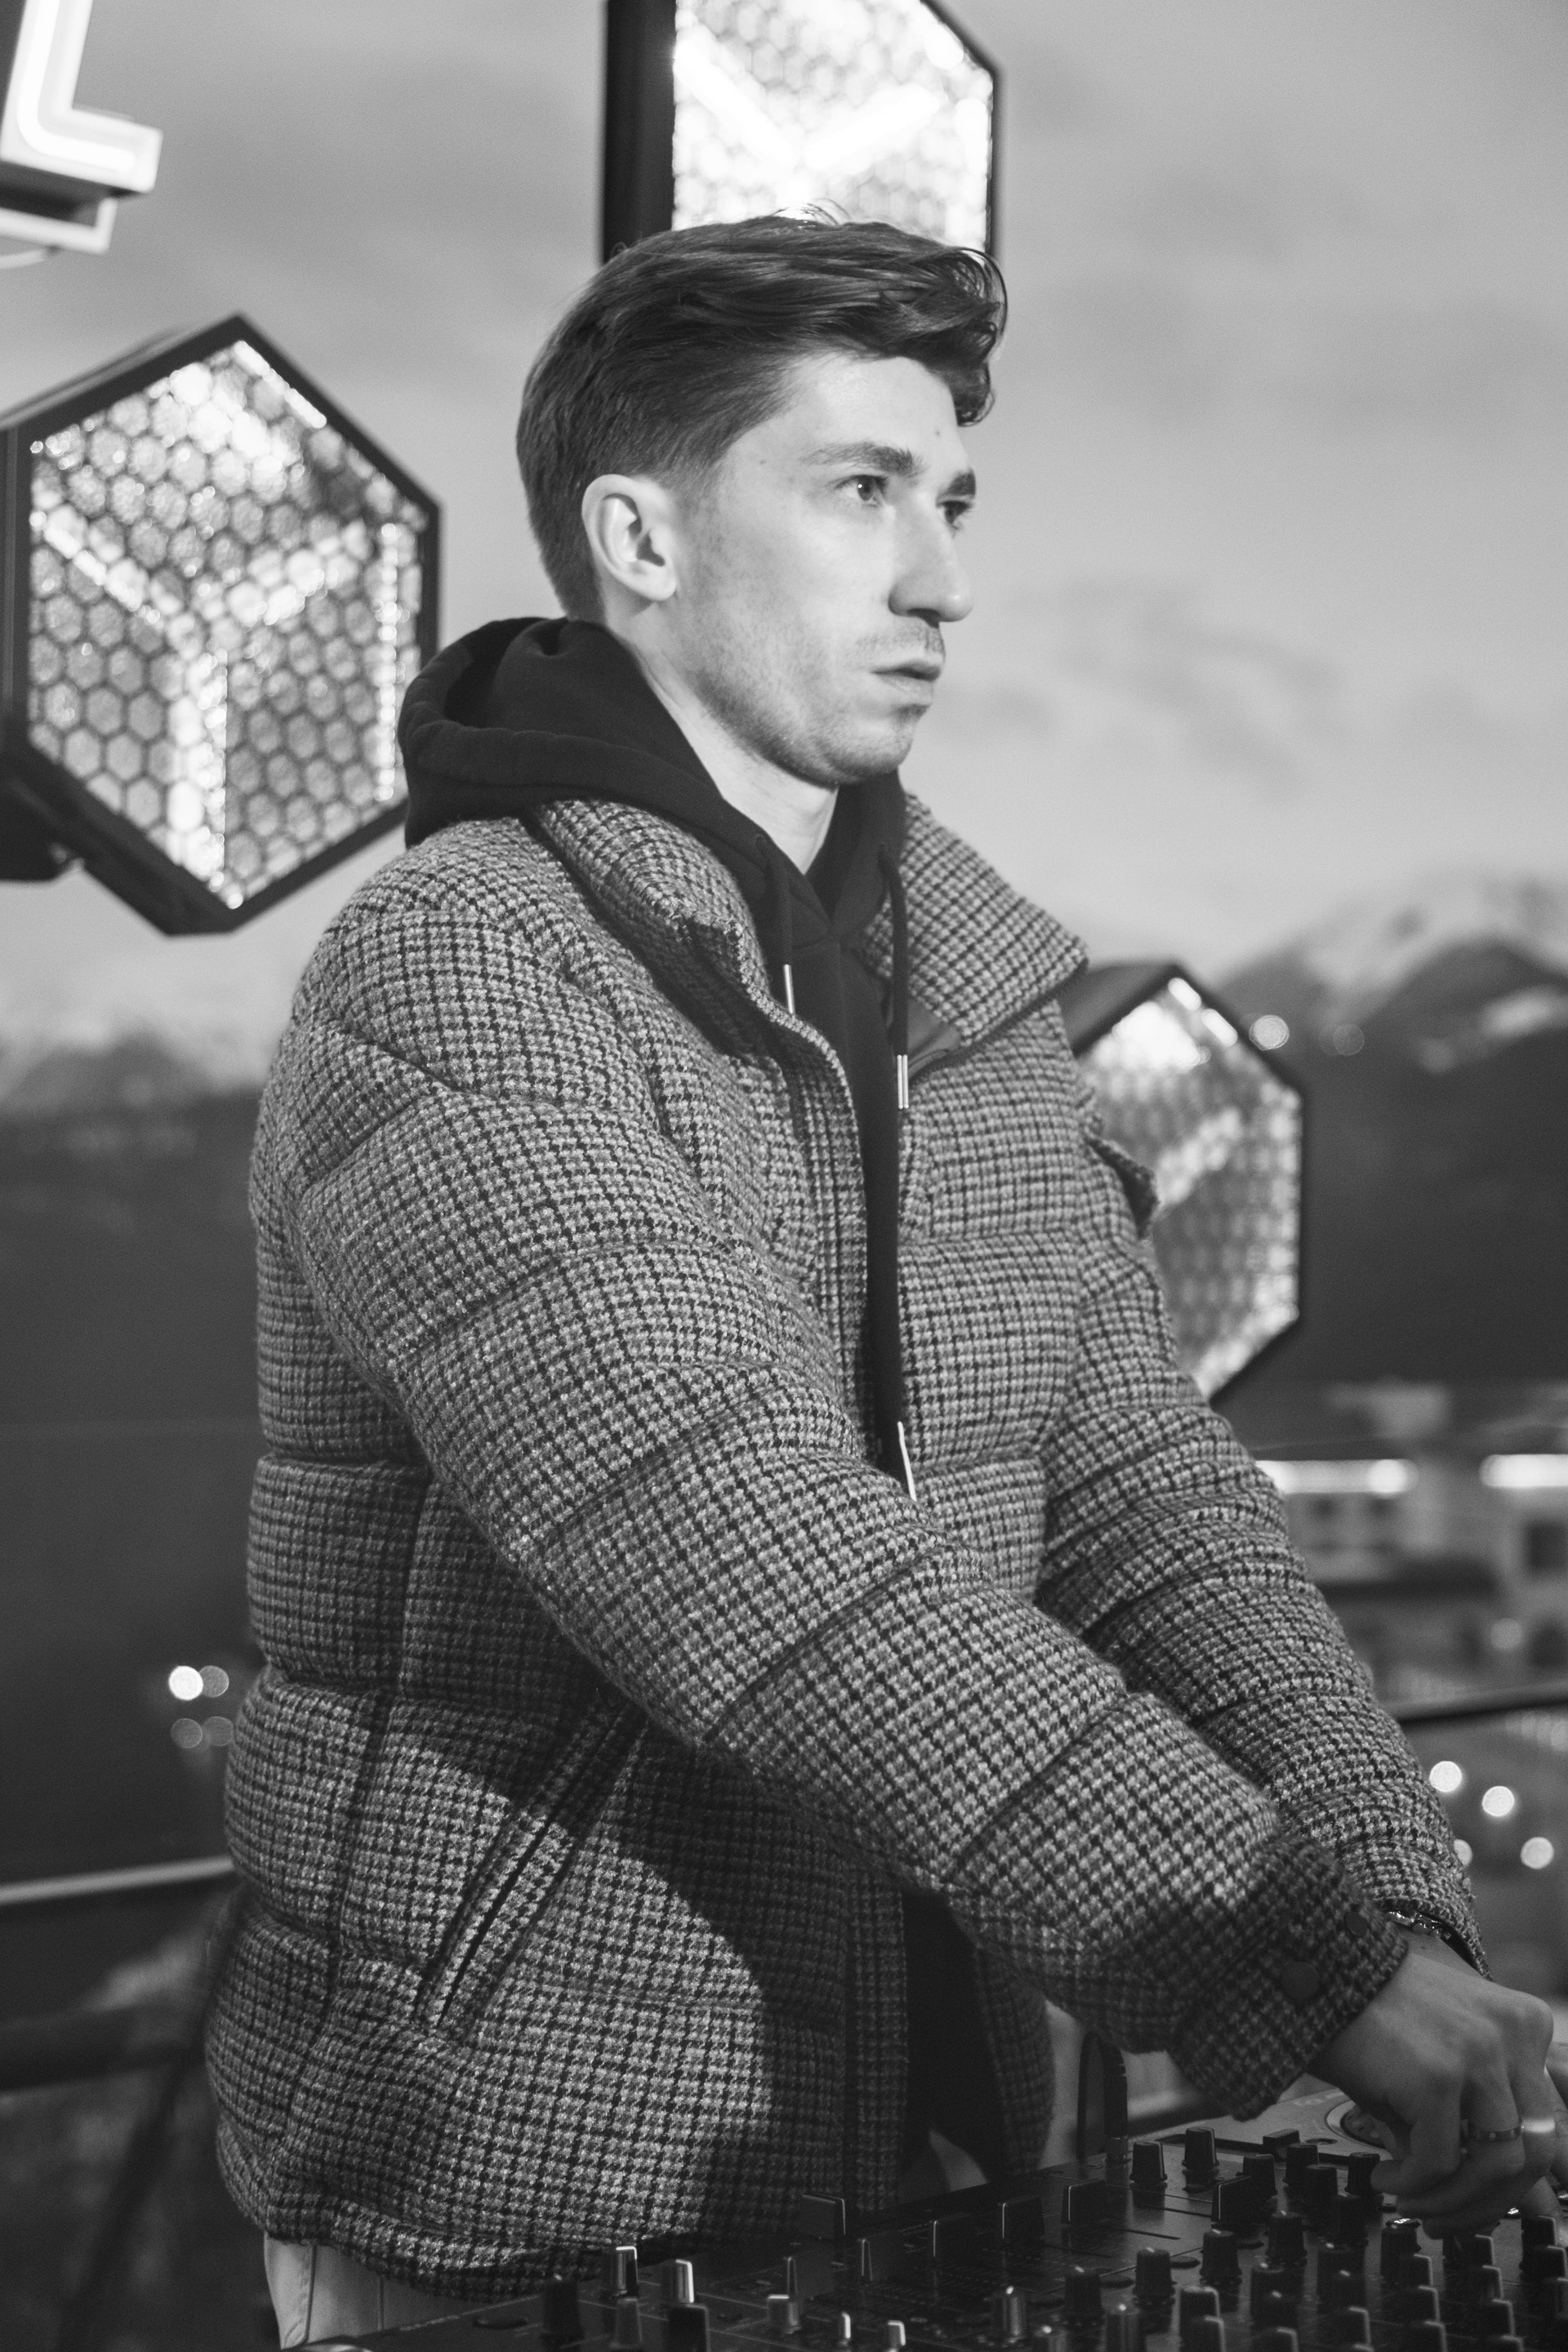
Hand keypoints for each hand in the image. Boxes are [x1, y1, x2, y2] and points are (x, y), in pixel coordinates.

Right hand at [1314, 1932, 1556, 2228]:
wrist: (1315, 1971)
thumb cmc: (1371, 2012)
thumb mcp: (1442, 2052)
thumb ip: (1477, 2113)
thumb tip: (1498, 2198)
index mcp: (1523, 2026)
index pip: (1544, 2126)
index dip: (1515, 2181)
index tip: (1479, 2204)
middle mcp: (1514, 2036)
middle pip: (1534, 2153)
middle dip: (1489, 2202)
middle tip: (1444, 2218)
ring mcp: (1479, 2055)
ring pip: (1496, 2168)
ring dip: (1450, 2201)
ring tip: (1409, 2201)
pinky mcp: (1438, 2078)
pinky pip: (1438, 2163)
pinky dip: (1409, 2183)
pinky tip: (1383, 2177)